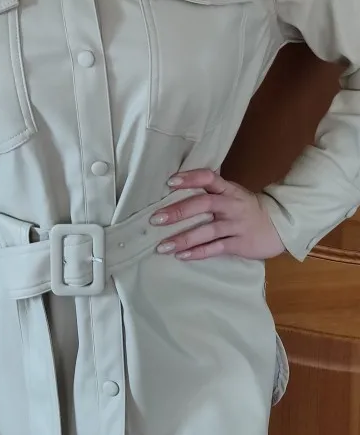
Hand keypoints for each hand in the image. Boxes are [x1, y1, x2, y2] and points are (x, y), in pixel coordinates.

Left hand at [151, 169, 284, 261]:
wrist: (278, 226)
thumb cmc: (246, 208)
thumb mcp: (232, 193)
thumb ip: (211, 189)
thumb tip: (178, 181)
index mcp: (228, 190)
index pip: (209, 178)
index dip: (190, 178)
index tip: (170, 182)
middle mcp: (231, 205)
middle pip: (204, 204)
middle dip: (179, 211)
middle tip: (156, 219)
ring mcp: (236, 225)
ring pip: (207, 231)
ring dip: (183, 238)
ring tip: (162, 246)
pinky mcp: (239, 244)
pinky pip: (216, 248)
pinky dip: (198, 252)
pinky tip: (181, 256)